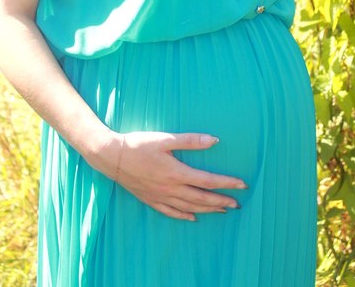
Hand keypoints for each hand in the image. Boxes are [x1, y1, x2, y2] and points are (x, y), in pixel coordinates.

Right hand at [99, 131, 247, 221]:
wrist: (111, 157)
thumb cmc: (138, 144)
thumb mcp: (165, 138)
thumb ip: (190, 140)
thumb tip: (215, 140)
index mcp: (176, 172)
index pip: (208, 180)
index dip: (226, 183)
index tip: (242, 184)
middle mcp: (170, 188)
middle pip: (202, 197)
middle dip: (221, 201)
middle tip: (237, 203)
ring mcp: (160, 196)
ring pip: (189, 206)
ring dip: (208, 209)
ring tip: (222, 210)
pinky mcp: (150, 199)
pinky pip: (171, 212)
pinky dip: (184, 215)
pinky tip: (193, 217)